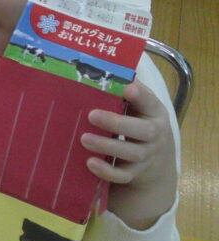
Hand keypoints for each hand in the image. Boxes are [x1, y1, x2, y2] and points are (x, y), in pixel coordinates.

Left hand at [83, 80, 177, 229]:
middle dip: (117, 123)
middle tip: (92, 115)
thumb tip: (102, 64)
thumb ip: (124, 91)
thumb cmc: (139, 125)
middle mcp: (155, 135)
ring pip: (131, 153)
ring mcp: (146, 157)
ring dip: (107, 146)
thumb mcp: (139, 108)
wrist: (156, 165)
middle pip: (144, 131)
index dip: (141, 96)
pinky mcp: (135, 174)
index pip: (151, 102)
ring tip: (83, 138)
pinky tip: (90, 163)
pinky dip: (107, 171)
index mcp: (154, 113)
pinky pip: (122, 176)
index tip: (128, 88)